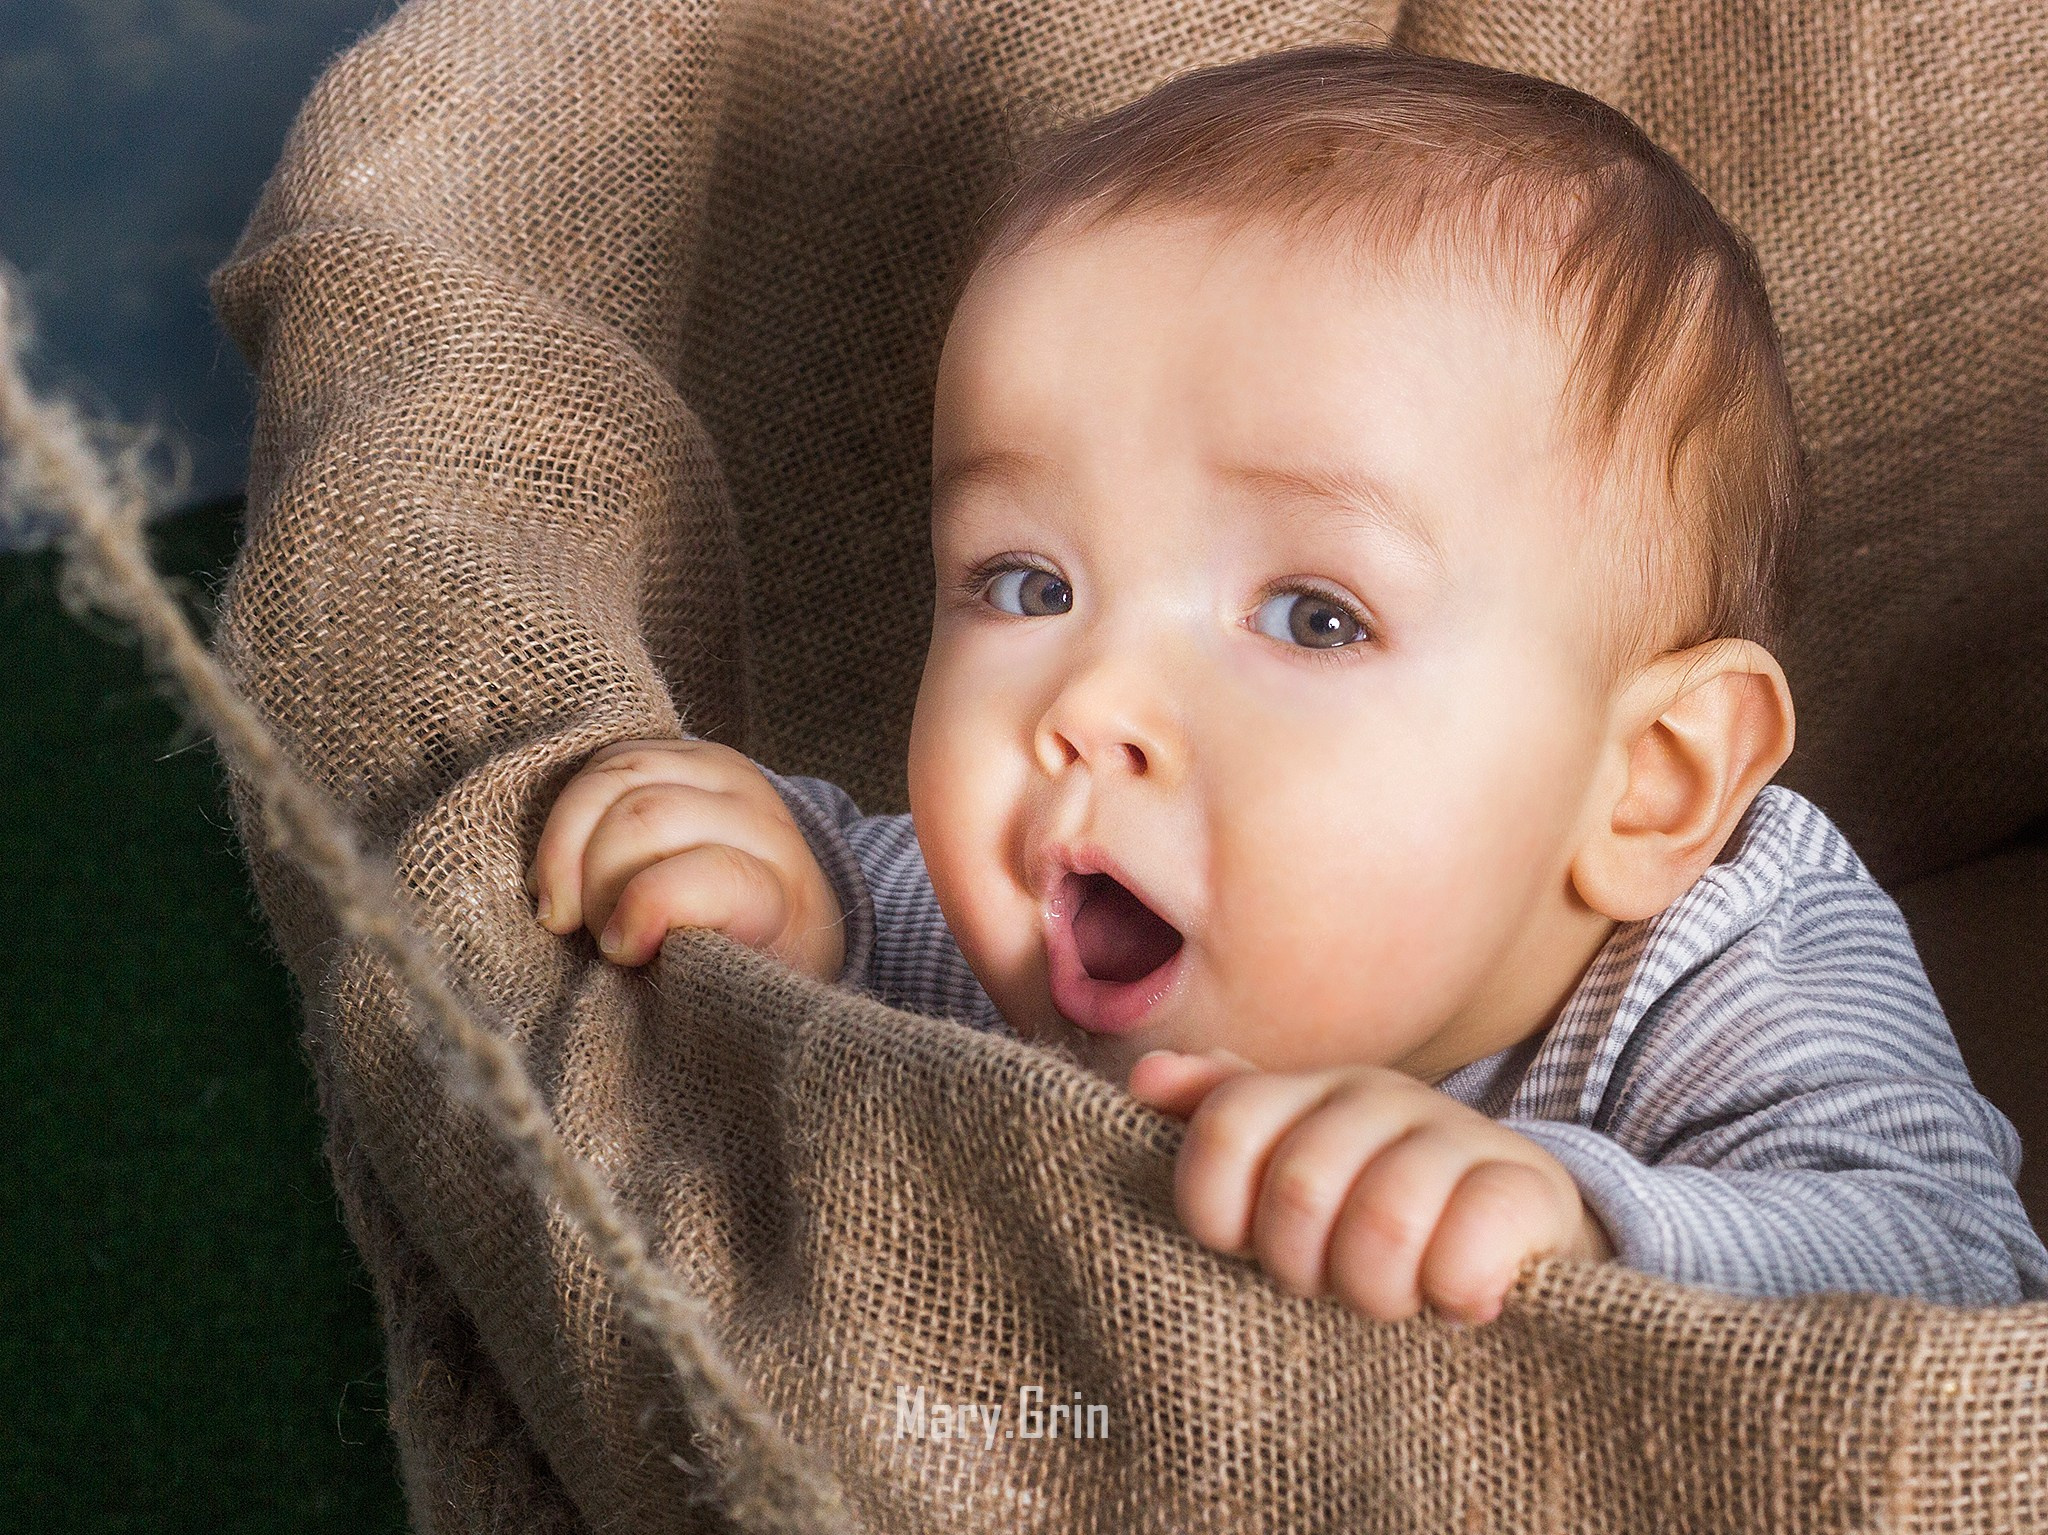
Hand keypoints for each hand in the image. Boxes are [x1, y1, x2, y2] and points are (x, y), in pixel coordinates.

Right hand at [526, 737, 845, 981]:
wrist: (793, 915)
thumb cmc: (750, 971)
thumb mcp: (737, 999)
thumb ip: (697, 985)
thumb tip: (622, 953)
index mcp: (783, 892)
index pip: (715, 874)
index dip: (650, 908)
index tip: (620, 951)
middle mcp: (760, 820)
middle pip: (645, 818)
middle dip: (595, 881)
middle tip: (594, 932)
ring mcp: (724, 775)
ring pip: (614, 778)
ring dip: (568, 847)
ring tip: (570, 903)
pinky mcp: (685, 753)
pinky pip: (603, 763)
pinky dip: (568, 816)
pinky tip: (565, 866)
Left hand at [1128, 1049, 1614, 1324]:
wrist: (1520, 1225)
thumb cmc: (1374, 1206)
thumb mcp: (1289, 1169)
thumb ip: (1217, 1122)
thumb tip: (1147, 1080)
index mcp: (1306, 1091)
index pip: (1226, 1126)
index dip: (1218, 1211)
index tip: (1245, 1248)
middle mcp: (1377, 1096)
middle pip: (1299, 1185)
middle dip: (1302, 1265)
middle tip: (1329, 1284)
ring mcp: (1457, 1133)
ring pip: (1383, 1219)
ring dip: (1378, 1289)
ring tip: (1393, 1298)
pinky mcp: (1528, 1187)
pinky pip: (1468, 1249)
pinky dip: (1454, 1290)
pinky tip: (1459, 1298)